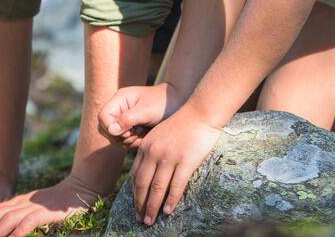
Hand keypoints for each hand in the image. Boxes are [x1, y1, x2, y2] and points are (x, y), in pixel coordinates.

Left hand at [0, 175, 105, 236]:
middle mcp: (22, 203)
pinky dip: (18, 231)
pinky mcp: (46, 212)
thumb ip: (20, 217)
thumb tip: (7, 230)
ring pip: (8, 219)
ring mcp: (34, 206)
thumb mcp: (34, 208)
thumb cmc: (57, 203)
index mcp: (18, 202)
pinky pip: (28, 221)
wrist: (80, 188)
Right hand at [98, 82, 182, 147]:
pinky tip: (147, 136)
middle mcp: (120, 109)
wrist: (179, 105)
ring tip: (145, 133)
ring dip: (130, 140)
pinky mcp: (132, 129)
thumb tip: (111, 130)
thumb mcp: (147, 111)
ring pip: (116, 139)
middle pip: (106, 130)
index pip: (103, 117)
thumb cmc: (164, 103)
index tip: (128, 131)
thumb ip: (128, 119)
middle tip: (138, 133)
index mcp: (120, 99)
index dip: (111, 128)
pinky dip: (136, 143)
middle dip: (121, 136)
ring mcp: (125, 120)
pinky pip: (126, 142)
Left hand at [130, 109, 221, 226]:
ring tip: (149, 221)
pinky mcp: (185, 161)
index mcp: (146, 147)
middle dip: (140, 205)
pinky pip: (176, 186)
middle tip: (139, 219)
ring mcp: (170, 158)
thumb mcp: (159, 135)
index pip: (135, 175)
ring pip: (157, 188)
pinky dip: (171, 200)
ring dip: (152, 207)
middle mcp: (154, 153)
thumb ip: (152, 152)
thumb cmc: (182, 124)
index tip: (135, 205)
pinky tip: (168, 211)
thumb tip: (149, 174)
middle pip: (143, 184)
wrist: (200, 113)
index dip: (134, 193)